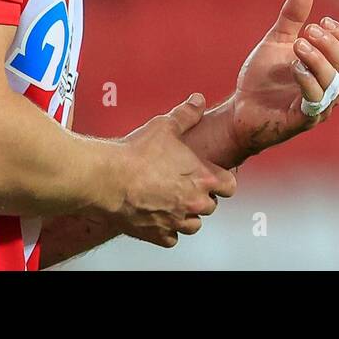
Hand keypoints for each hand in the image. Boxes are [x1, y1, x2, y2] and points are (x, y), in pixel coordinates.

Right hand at [108, 93, 238, 247]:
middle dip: (200, 196)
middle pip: (211, 206)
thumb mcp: (165, 126)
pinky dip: (167, 229)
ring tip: (171, 201)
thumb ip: (186, 114)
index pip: (230, 186)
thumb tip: (198, 101)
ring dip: (186, 215)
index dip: (221, 180)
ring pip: (194, 225)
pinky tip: (157, 215)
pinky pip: (171, 238)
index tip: (210, 176)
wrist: (108, 178)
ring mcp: (177, 221)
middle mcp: (195, 203)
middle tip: (183, 185)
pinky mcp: (158, 235)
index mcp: (203, 177)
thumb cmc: (137, 153)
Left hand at [228, 0, 338, 157]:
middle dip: (330, 45)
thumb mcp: (277, 41)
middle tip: (310, 30)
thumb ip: (292, 18)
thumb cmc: (263, 77)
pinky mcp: (303, 120)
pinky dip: (307, 80)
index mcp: (327, 69)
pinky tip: (294, 67)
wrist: (241, 107)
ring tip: (298, 44)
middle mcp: (329, 89)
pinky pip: (315, 101)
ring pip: (332, 83)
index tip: (323, 20)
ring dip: (317, 60)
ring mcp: (318, 106)